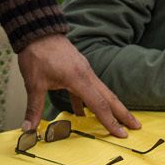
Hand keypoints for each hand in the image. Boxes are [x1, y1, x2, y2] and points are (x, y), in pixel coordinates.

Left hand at [16, 33, 139, 137]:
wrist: (37, 30)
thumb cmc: (36, 53)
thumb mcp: (33, 83)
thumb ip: (34, 107)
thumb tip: (28, 129)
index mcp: (78, 78)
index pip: (98, 104)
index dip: (110, 121)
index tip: (122, 135)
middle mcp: (86, 74)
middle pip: (109, 97)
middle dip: (123, 113)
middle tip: (136, 127)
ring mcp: (83, 70)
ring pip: (101, 92)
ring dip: (110, 107)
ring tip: (118, 122)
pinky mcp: (78, 69)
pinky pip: (89, 88)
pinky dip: (90, 101)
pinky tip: (83, 113)